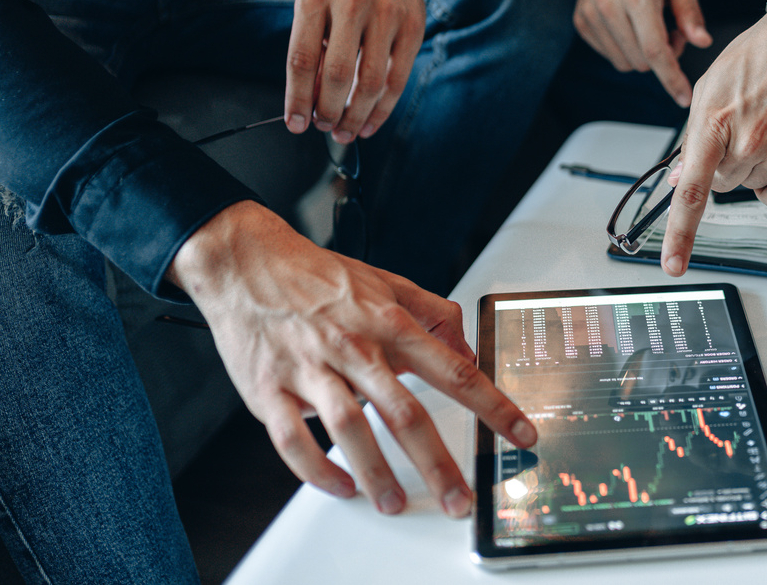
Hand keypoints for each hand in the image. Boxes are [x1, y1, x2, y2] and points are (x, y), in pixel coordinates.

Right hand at [168, 201, 535, 516]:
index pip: (454, 371)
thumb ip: (433, 315)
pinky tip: (341, 485)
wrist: (247, 263)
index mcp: (389, 325)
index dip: (492, 406)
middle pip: (405, 413)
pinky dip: (317, 469)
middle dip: (437, 462)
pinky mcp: (270, 390)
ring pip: (350, 430)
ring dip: (376, 474)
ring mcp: (311, 371)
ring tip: (395, 503)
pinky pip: (293, 440)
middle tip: (459, 498)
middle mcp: (355, 349)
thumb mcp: (388, 283)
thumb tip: (467, 346)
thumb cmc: (318, 277)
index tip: (520, 433)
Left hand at [283, 0, 425, 143]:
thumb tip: (308, 103)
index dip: (297, 98)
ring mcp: (386, 13)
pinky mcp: (413, 27)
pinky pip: (397, 79)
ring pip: (370, 81)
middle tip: (323, 127)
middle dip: (327, 111)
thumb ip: (310, 48)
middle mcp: (351, 1)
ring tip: (346, 130)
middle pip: (336, 73)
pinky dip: (382, 109)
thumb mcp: (315, 5)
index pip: (301, 58)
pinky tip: (370, 122)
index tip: (295, 123)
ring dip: (356, 115)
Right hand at [576, 0, 712, 106]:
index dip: (672, 79)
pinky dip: (626, 47)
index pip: (655, 51)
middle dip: (663, 56)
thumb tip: (702, 43)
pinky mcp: (581, 20)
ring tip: (651, 23)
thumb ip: (690, 11)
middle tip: (673, 28)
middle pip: (642, 61)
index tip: (684, 98)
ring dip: (644, 54)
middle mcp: (608, 6)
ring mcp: (590, 14)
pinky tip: (632, 22)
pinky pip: (610, 53)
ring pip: (625, 62)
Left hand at [659, 0, 766, 275]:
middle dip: (723, 164)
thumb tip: (677, 180)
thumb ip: (693, 136)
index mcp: (714, 119)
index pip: (692, 188)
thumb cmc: (763, 54)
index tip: (673, 264)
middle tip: (742, 127)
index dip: (679, 233)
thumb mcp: (712, 85)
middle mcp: (748, 138)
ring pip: (750, 189)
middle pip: (720, 186)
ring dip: (753, 169)